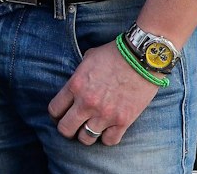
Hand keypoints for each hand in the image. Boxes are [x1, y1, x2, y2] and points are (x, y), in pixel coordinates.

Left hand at [46, 39, 164, 146]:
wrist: (142, 57)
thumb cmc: (115, 54)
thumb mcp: (88, 59)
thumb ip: (78, 77)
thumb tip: (74, 88)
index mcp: (76, 85)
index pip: (54, 110)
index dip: (56, 114)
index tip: (61, 114)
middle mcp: (87, 103)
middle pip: (66, 129)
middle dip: (67, 128)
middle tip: (74, 124)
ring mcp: (105, 114)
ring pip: (85, 139)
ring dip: (86, 134)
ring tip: (91, 127)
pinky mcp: (123, 121)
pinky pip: (109, 141)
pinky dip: (107, 137)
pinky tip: (108, 129)